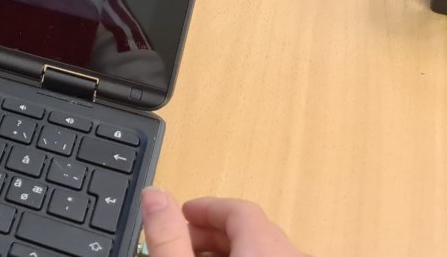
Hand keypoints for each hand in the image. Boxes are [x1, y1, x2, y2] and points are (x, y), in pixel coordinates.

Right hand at [142, 188, 306, 256]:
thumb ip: (169, 235)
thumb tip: (154, 195)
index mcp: (266, 248)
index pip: (239, 209)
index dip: (206, 208)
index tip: (181, 214)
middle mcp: (292, 255)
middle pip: (255, 228)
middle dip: (213, 231)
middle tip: (182, 241)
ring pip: (266, 248)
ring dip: (231, 248)